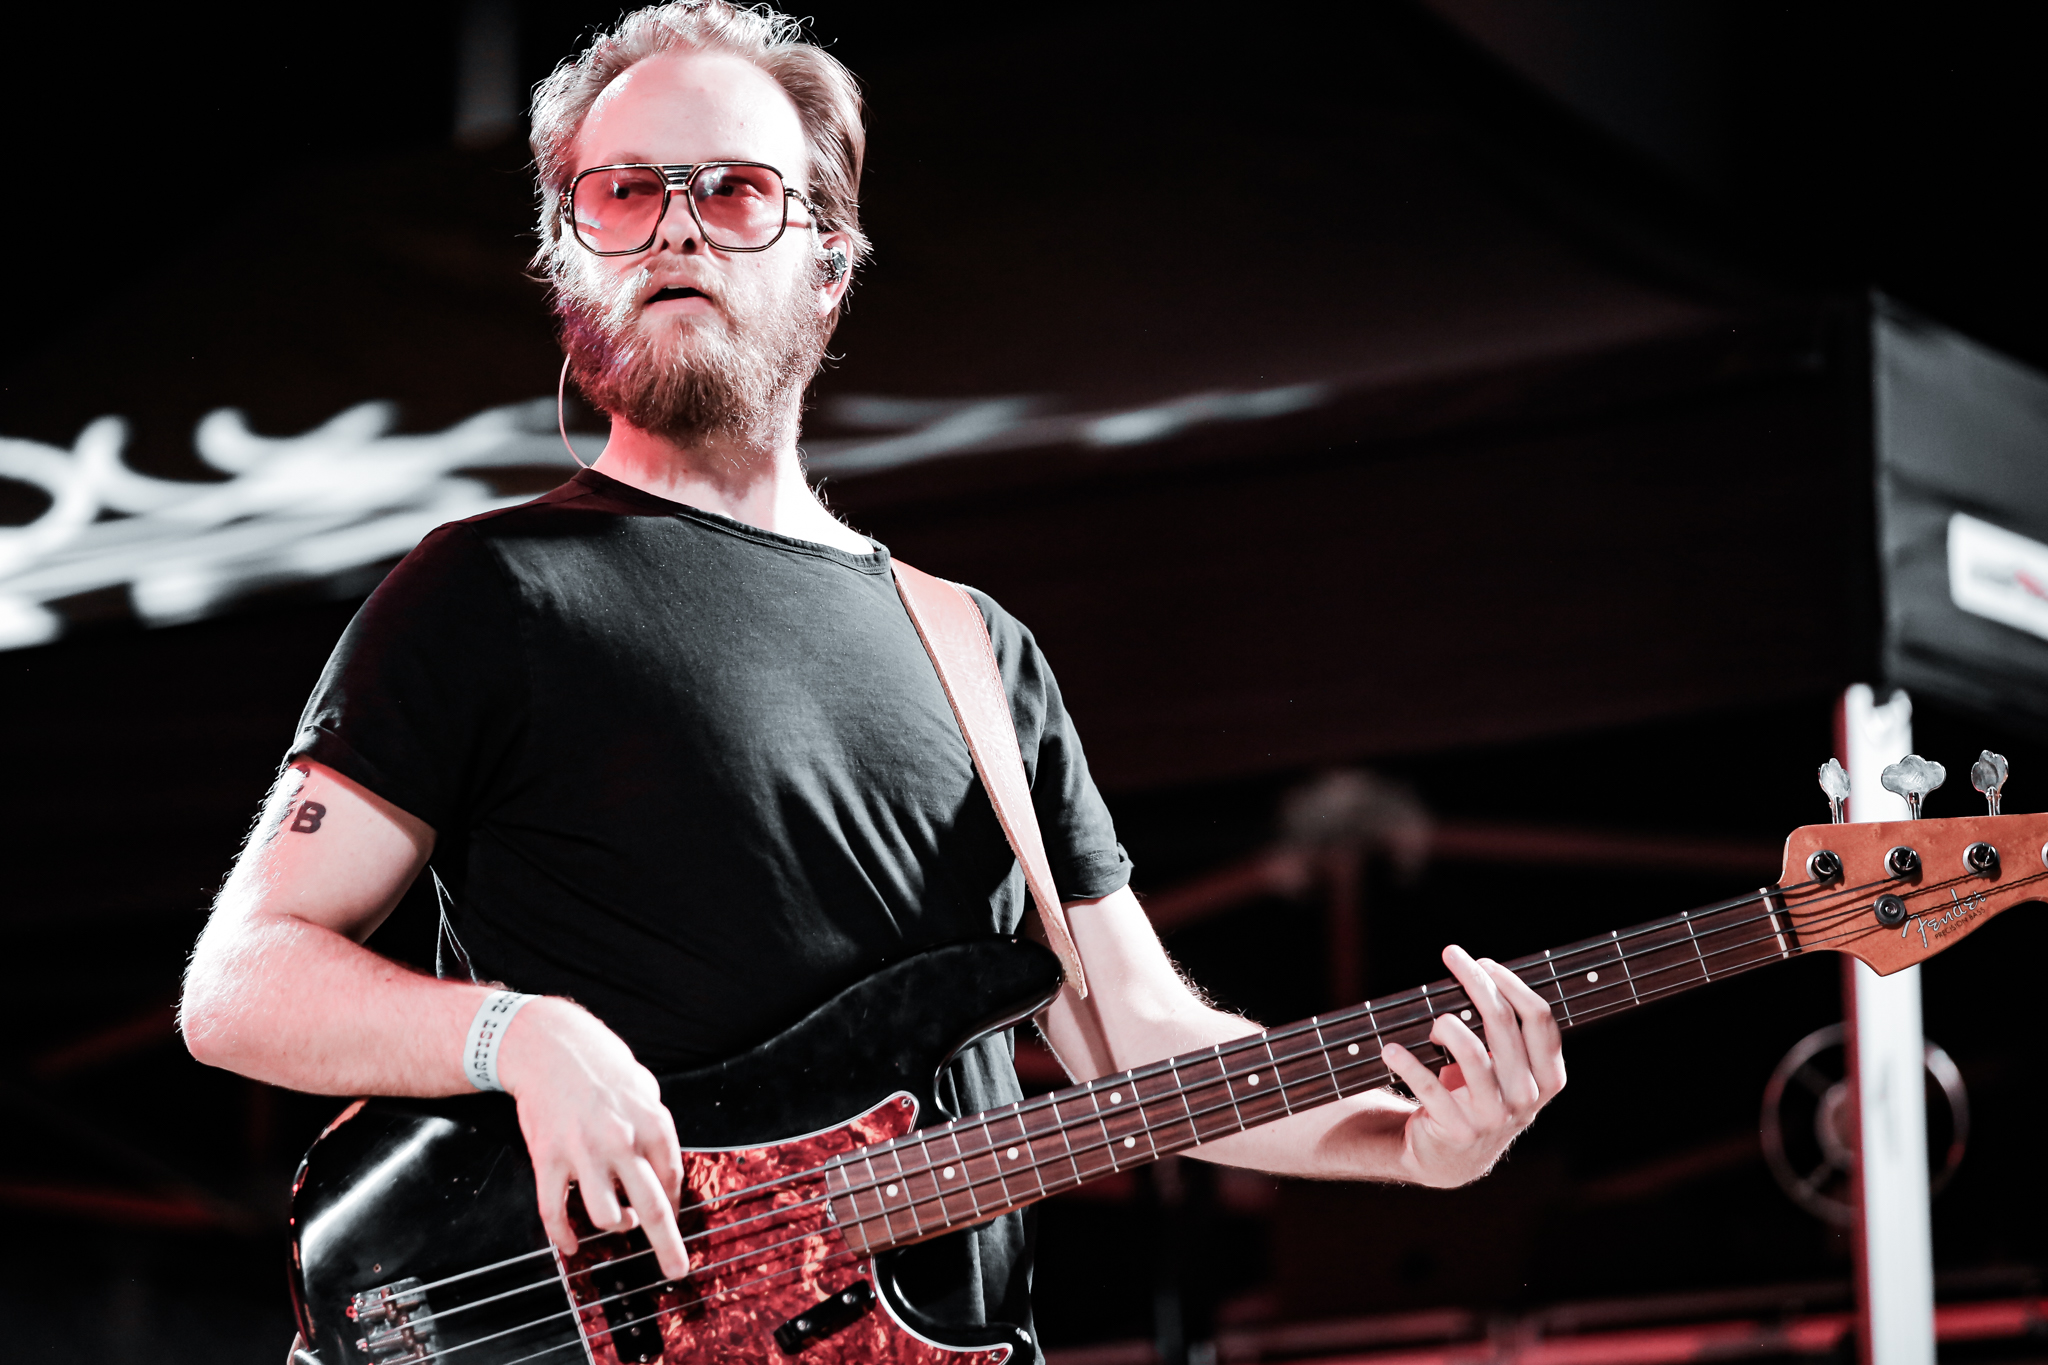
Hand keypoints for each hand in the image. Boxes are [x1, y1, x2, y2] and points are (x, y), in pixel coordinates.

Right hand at [497, 997, 689, 1278]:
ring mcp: (584, 1152)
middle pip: (652, 1207)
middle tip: (676, 1270)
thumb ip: (656, 1128)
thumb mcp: (644, 1088)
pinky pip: (555, 1212)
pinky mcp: (548, 1159)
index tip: (669, 1208)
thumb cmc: (599, 1066)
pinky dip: (564, 1236)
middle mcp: (622, 1141)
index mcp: (652, 1122)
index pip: (672, 1178)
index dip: (672, 1199)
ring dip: (613, 1227)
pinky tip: (570, 1244)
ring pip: (606, 1216)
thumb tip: (664, 1170)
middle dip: (668, 1246)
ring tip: (613, 1220)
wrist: (547, 1046)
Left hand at [1380, 945, 1565, 1186]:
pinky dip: (1407, 1063)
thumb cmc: (1478, 1096)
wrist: (1452, 1157)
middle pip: (1502, 1023)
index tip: (1484, 962)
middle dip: (1475, 981)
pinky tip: (1391, 1050)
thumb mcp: (1506, 1070)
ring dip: (1445, 1024)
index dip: (1512, 984)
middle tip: (1452, 955)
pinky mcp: (1457, 1130)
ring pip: (1470, 1052)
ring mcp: (1493, 1117)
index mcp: (1547, 1078)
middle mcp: (1525, 1097)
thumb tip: (1478, 972)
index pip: (1539, 1020)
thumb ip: (1505, 1032)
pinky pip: (1429, 1088)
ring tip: (1432, 1022)